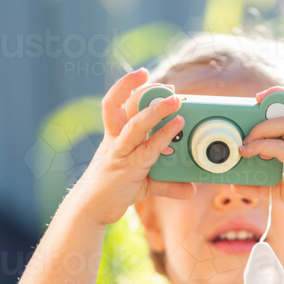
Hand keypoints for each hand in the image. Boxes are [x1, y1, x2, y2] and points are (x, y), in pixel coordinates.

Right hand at [72, 69, 195, 225]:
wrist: (92, 209)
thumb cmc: (114, 189)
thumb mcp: (144, 183)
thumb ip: (167, 182)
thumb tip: (190, 188)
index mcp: (115, 135)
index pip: (118, 102)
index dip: (128, 85)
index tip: (144, 74)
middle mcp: (115, 139)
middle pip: (121, 104)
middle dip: (141, 89)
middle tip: (167, 86)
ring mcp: (120, 152)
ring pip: (135, 124)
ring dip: (156, 110)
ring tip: (176, 100)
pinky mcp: (128, 167)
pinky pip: (146, 148)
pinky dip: (163, 136)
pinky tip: (177, 126)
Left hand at [235, 87, 283, 228]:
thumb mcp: (281, 187)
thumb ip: (260, 184)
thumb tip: (235, 185)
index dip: (282, 94)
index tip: (259, 98)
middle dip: (267, 107)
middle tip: (246, 127)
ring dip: (261, 129)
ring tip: (245, 144)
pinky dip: (264, 147)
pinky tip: (251, 154)